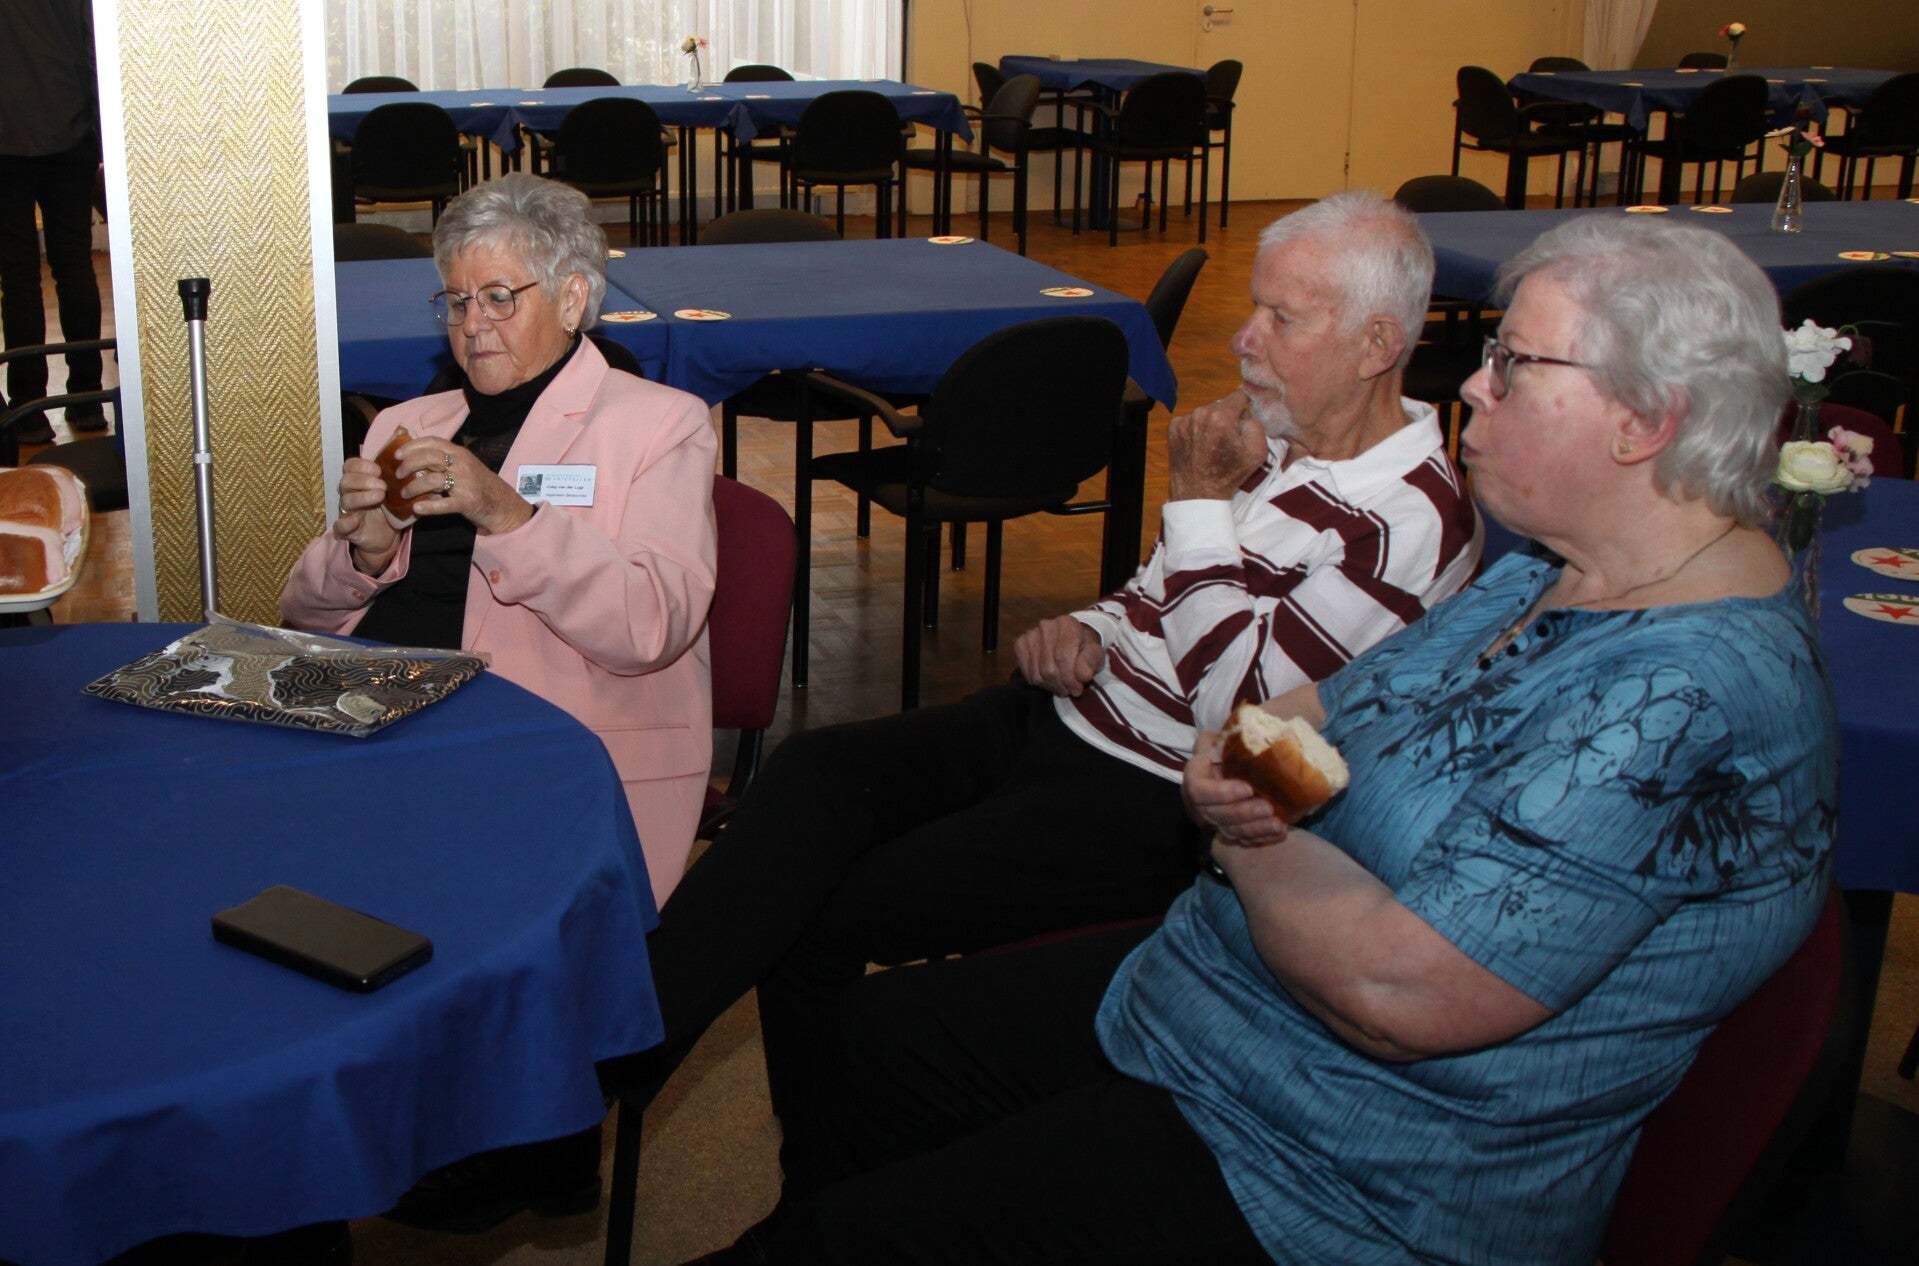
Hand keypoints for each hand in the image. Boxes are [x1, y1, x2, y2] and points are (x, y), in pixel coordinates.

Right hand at [332, 456, 401, 574]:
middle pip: (346, 481)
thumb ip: (409, 484)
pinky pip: (340, 526)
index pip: (351, 466)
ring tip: (380, 496)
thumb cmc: (391, 511)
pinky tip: (356, 520)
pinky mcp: (349, 530)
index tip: (379, 469)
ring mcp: (349, 512)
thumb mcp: (399, 495)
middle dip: (363, 479)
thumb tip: (432, 475)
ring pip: (346, 500)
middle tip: (383, 484)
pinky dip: (345, 522)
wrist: (385, 537)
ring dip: (361, 496)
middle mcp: (351, 494)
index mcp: (361, 482)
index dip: (362, 465)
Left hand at [394, 438, 534, 536]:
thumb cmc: (479, 485)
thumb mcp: (464, 466)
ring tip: (404, 493)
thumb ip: (445, 461)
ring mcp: (465, 484)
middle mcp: (462, 465)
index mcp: (460, 453)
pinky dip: (428, 507)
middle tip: (399, 474)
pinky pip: (444, 504)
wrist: (503, 505)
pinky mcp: (467, 502)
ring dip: (413, 487)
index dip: (412, 446)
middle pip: (429, 458)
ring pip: (432, 480)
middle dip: (408, 465)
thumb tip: (415, 459)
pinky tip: (417, 508)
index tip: (397, 454)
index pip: (433, 442)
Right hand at [1013, 615, 1104, 696]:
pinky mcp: (1020, 644)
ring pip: (1037, 673)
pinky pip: (1027, 673)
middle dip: (1061, 685)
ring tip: (1061, 687)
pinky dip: (1039, 683)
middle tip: (1070, 690)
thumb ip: (1090, 662)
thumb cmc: (1084, 647)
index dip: (1070, 679)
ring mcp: (1030, 635)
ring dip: (1051, 686)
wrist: (1071, 639)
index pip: (1062, 658)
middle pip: (1048, 668)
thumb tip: (1083, 675)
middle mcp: (1046, 626)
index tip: (1077, 690)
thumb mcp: (1094, 653)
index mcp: (1066, 624)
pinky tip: (1049, 681)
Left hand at [1167, 391, 1266, 501]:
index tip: (1242, 422)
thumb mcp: (1258, 451)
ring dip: (1210, 423)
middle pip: (1221, 404)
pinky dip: (1195, 429)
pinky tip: (1198, 446)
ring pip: (1205, 412)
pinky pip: (1190, 421)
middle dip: (1227, 417)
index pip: (1239, 396)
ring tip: (1211, 444)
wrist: (1198, 493)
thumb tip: (1245, 413)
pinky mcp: (1173, 428)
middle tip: (1226, 439)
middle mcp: (1200, 413)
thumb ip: (1256, 423)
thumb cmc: (1229, 474)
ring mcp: (1184, 420)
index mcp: (1221, 416)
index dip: (1244, 408)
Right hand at [1182, 730, 1289, 846]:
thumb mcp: (1221, 737)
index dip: (1222, 793)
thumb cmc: (1226, 749)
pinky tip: (1279, 831)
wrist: (1227, 767)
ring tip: (1278, 823)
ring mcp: (1214, 819)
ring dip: (1255, 828)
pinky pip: (1243, 839)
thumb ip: (1226, 736)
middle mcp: (1199, 803)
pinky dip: (1261, 837)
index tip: (1248, 788)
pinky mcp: (1228, 830)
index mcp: (1195, 776)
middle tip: (1268, 807)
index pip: (1200, 790)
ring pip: (1230, 830)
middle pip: (1217, 814)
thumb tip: (1246, 729)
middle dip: (1243, 813)